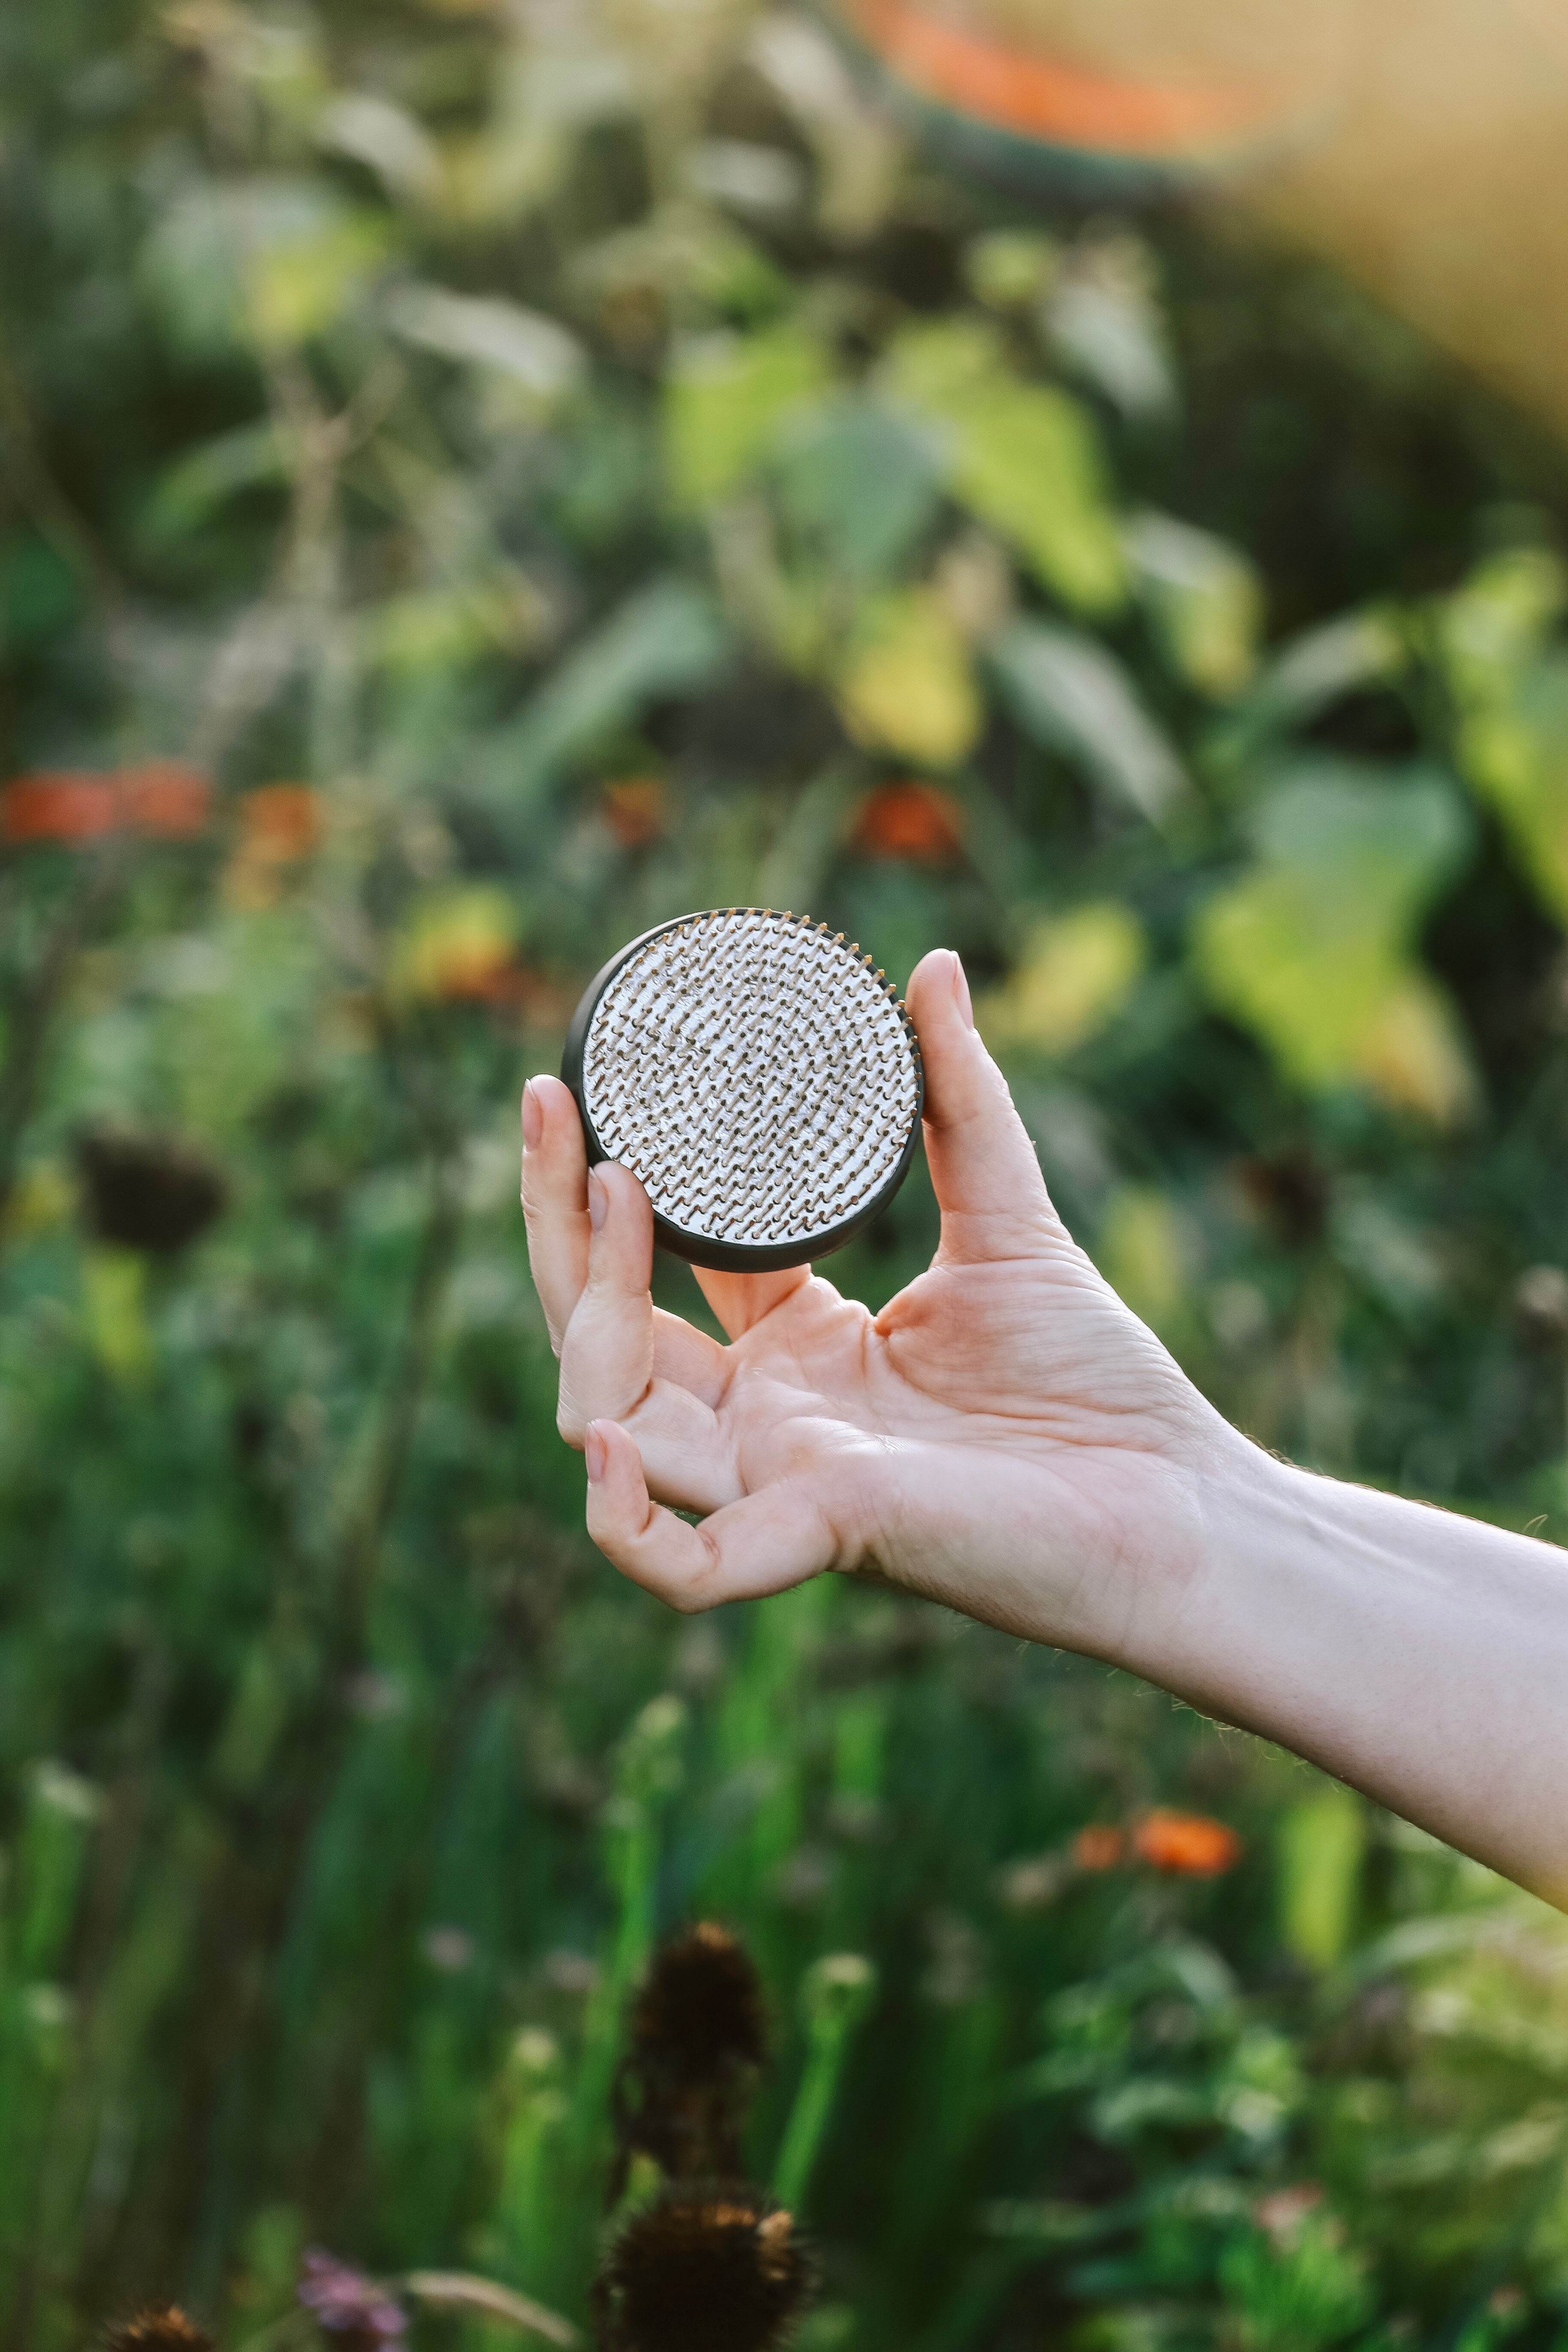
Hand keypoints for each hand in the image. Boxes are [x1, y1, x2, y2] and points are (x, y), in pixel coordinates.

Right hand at [520, 948, 1243, 1658]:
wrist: (1180, 1497)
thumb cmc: (1097, 1381)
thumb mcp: (1007, 1219)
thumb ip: (958, 1101)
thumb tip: (931, 966)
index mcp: (794, 1349)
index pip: (651, 1271)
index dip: (594, 1191)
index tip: (570, 1090)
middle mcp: (765, 1418)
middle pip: (597, 1334)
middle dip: (553, 1226)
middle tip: (552, 1106)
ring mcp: (778, 1481)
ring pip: (607, 1422)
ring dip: (578, 1319)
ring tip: (612, 1192)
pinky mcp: (819, 1538)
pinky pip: (682, 1565)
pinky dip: (621, 1521)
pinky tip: (606, 1439)